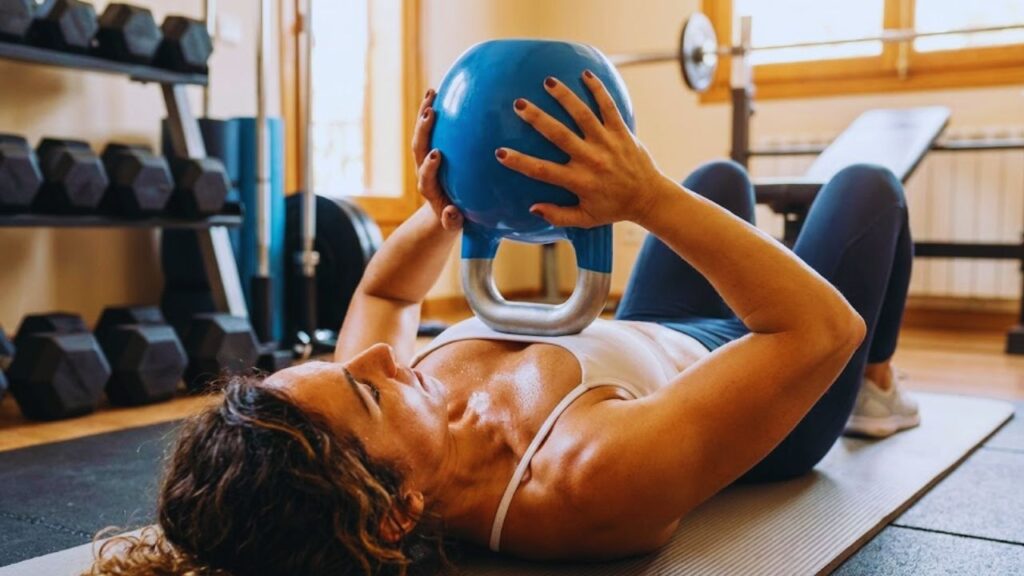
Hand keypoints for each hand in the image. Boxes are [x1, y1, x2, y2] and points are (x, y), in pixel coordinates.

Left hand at [413, 89, 462, 230]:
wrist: (444, 212)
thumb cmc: (455, 218)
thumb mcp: (455, 224)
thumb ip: (452, 221)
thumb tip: (452, 213)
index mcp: (430, 189)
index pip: (426, 177)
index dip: (429, 166)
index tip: (436, 155)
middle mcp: (424, 171)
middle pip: (418, 148)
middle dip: (423, 130)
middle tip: (429, 113)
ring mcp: (426, 159)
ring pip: (422, 134)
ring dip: (425, 113)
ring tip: (432, 93)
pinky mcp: (432, 149)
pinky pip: (431, 129)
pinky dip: (433, 111)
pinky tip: (441, 92)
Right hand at [495, 71, 667, 227]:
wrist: (649, 198)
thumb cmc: (613, 208)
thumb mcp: (585, 218)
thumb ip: (558, 216)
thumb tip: (532, 208)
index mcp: (579, 181)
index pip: (543, 171)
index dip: (520, 162)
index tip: (500, 152)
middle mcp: (591, 160)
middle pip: (560, 135)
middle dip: (538, 119)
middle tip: (519, 104)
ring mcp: (607, 143)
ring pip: (584, 115)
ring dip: (565, 97)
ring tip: (548, 82)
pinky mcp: (622, 132)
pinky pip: (609, 107)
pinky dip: (598, 90)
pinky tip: (585, 74)